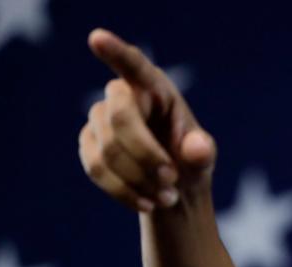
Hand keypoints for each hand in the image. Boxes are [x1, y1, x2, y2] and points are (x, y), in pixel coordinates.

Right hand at [78, 28, 216, 212]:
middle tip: (172, 181)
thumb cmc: (190, 163)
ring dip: (139, 180)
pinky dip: (124, 192)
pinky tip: (147, 203)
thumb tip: (197, 148)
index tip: (97, 38)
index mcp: (155, 88)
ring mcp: (99, 119)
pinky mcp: (88, 144)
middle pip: (119, 117)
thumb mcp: (203, 158)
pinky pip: (96, 169)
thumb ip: (202, 152)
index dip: (115, 52)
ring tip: (167, 198)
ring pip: (107, 150)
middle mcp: (122, 96)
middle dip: (145, 154)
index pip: (134, 65)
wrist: (171, 189)